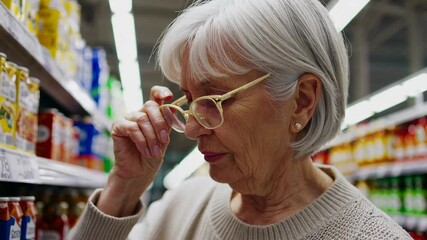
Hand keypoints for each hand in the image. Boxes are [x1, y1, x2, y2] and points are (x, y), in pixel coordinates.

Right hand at [97, 86, 173, 216]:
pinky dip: (142, 141)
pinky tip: (146, 151)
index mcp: (152, 113)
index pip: (155, 94)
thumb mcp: (165, 137)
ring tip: (155, 152)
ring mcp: (127, 119)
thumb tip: (174, 108)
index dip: (161, 92)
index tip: (169, 97)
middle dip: (160, 123)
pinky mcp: (117, 127)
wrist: (140, 172)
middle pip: (150, 106)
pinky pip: (132, 128)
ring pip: (142, 119)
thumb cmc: (153, 155)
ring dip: (152, 137)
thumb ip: (168, 122)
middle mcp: (139, 113)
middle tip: (164, 140)